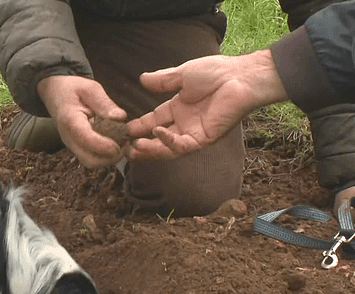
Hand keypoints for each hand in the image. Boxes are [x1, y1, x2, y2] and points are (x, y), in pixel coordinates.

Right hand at [37, 75, 126, 166]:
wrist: (55, 94)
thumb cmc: (73, 90)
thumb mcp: (90, 88)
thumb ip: (104, 103)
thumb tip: (120, 117)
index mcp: (70, 119)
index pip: (85, 138)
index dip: (103, 145)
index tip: (120, 145)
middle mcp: (68, 137)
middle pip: (89, 160)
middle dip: (110, 157)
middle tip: (126, 144)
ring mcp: (72, 145)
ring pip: (91, 162)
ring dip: (109, 158)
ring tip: (122, 143)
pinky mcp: (77, 148)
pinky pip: (92, 158)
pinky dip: (105, 156)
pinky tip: (115, 143)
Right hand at [126, 50, 288, 158]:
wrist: (240, 77)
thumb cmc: (216, 72)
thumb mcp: (182, 75)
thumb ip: (162, 80)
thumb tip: (142, 79)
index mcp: (178, 109)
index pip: (154, 121)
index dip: (139, 126)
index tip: (123, 129)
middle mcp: (184, 124)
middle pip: (158, 139)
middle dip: (142, 145)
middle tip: (125, 148)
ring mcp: (194, 133)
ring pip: (168, 148)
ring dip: (151, 149)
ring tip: (135, 148)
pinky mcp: (204, 139)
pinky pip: (183, 146)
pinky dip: (169, 142)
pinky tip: (157, 133)